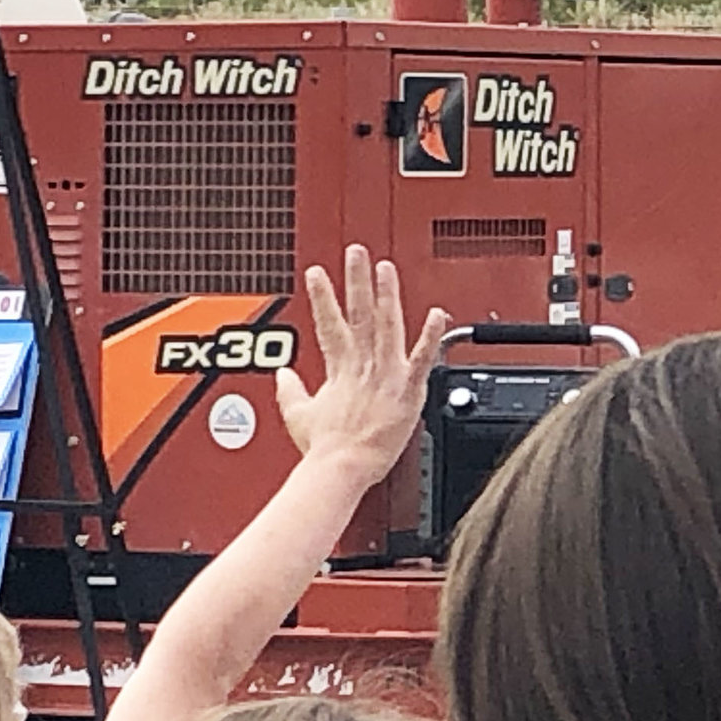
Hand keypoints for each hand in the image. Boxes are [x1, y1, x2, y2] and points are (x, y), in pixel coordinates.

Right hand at [274, 246, 449, 488]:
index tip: (316, 273)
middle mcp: (362, 365)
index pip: (327, 323)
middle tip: (356, 252)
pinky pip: (422, 359)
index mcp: (338, 369)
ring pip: (388, 325)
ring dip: (387, 294)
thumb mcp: (298, 415)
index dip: (322, 296)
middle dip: (356, 280)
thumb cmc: (324, 449)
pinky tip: (438, 314)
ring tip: (386, 268)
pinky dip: (431, 336)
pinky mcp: (407, 390)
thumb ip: (290, 390)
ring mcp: (386, 375)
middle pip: (359, 313)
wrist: (342, 468)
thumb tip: (282, 375)